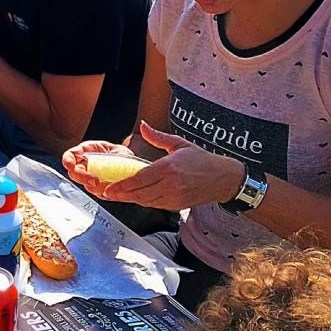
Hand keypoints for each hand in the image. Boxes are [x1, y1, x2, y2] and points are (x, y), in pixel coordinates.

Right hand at [62, 141, 136, 197]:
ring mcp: (90, 178)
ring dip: (94, 187)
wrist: (132, 168)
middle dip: (82, 177)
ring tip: (107, 184)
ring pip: (84, 185)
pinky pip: (96, 193)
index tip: (70, 165)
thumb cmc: (123, 157)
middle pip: (74, 173)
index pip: (70, 155)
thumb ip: (113, 156)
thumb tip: (110, 163)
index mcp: (87, 151)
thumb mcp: (119, 152)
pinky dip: (103, 192)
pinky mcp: (97, 189)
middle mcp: (86, 165)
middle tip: (95, 181)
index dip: (67, 160)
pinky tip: (111, 188)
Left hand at [99, 122, 245, 210]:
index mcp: (169, 167)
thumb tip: (143, 125)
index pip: (140, 178)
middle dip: (120, 195)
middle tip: (106, 193)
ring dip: (130, 199)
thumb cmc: (202, 160)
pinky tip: (134, 197)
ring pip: (145, 201)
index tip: (108, 188)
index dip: (122, 186)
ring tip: (116, 195)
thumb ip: (158, 136)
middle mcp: (171, 184)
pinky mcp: (176, 205)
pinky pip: (154, 205)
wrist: (224, 179)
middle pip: (139, 193)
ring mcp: (174, 197)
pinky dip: (143, 202)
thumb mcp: (179, 144)